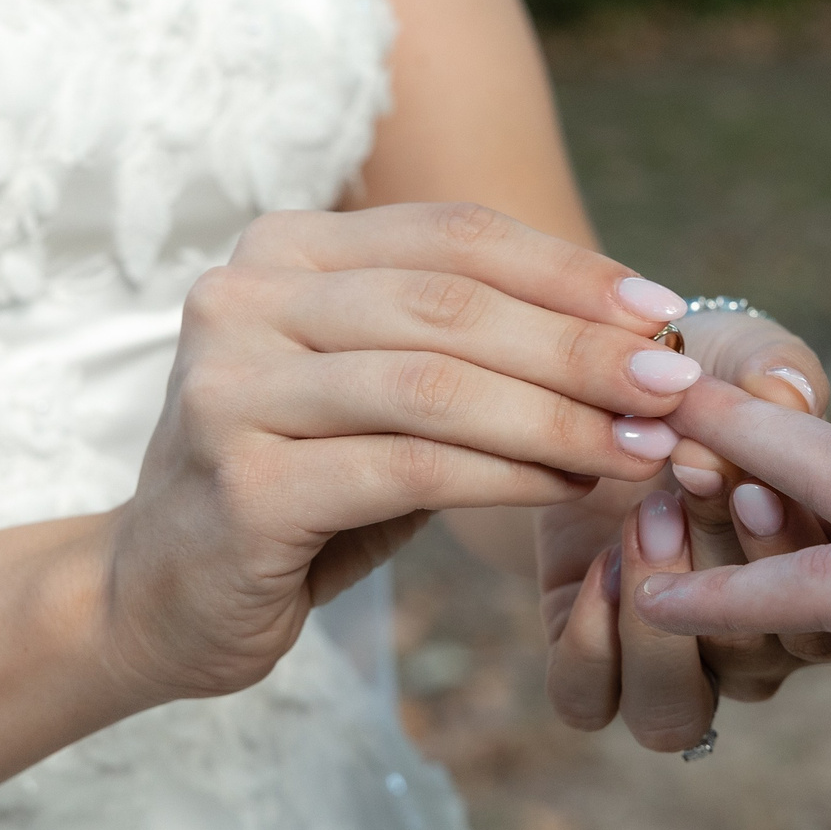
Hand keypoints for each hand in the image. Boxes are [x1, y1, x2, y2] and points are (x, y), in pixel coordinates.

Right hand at [104, 203, 703, 707]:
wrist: (156, 595)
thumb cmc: (300, 483)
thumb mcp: (380, 391)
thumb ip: (474, 346)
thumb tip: (641, 333)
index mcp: (282, 246)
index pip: (451, 234)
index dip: (567, 270)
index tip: (664, 312)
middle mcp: (242, 297)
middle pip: (450, 303)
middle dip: (580, 345)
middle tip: (674, 386)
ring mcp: (229, 388)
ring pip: (435, 385)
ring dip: (560, 417)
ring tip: (647, 448)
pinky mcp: (240, 485)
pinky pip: (407, 469)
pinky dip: (507, 477)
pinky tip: (573, 491)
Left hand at [540, 306, 830, 752]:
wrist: (598, 394)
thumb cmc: (694, 375)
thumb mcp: (741, 352)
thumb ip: (774, 372)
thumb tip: (788, 390)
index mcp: (822, 587)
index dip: (797, 549)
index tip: (758, 479)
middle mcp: (755, 647)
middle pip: (759, 655)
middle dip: (726, 558)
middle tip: (694, 470)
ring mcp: (673, 668)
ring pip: (673, 711)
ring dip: (659, 630)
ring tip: (648, 521)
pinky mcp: (589, 666)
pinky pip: (588, 700)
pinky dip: (590, 644)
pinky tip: (598, 567)